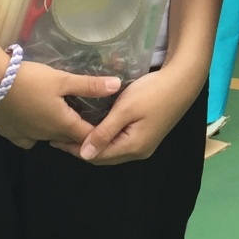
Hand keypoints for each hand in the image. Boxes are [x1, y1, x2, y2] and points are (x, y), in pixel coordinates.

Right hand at [0, 60, 122, 150]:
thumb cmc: (30, 80)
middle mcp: (45, 136)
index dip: (99, 133)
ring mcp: (26, 136)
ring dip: (57, 130)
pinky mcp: (10, 133)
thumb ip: (90, 85)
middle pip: (68, 138)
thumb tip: (118, 86)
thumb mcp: (62, 79)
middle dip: (79, 131)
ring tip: (62, 116)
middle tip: (86, 117)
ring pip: (48, 137)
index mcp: (62, 124)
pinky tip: (34, 120)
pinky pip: (27, 139)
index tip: (107, 125)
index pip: (87, 137)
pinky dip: (34, 133)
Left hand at [61, 64, 204, 165]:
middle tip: (59, 137)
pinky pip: (120, 144)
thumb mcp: (125, 110)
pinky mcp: (147, 136)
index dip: (74, 149)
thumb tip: (84, 154)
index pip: (96, 156)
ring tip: (72, 134)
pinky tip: (95, 129)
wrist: (183, 81)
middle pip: (104, 157)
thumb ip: (104, 132)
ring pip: (112, 151)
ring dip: (92, 145)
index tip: (54, 139)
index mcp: (133, 147)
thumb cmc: (152, 92)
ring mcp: (145, 145)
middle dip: (81, 149)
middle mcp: (139, 151)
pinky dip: (104, 140)